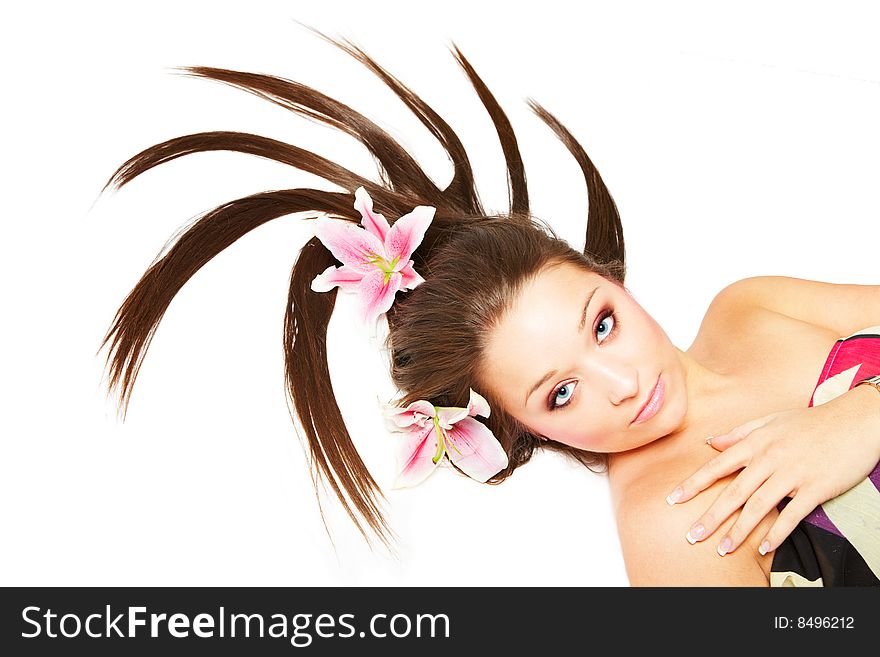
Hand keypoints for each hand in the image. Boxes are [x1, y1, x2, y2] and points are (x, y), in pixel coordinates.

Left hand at [665, 388, 879, 556]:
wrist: (856, 420)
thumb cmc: (811, 421)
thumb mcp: (771, 420)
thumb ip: (739, 433)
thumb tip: (710, 442)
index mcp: (756, 442)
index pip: (717, 466)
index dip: (693, 485)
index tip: (673, 500)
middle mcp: (770, 458)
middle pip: (733, 492)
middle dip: (711, 516)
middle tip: (692, 535)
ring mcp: (793, 474)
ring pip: (759, 507)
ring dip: (739, 530)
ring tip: (723, 548)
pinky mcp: (816, 488)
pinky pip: (793, 515)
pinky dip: (778, 532)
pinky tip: (764, 547)